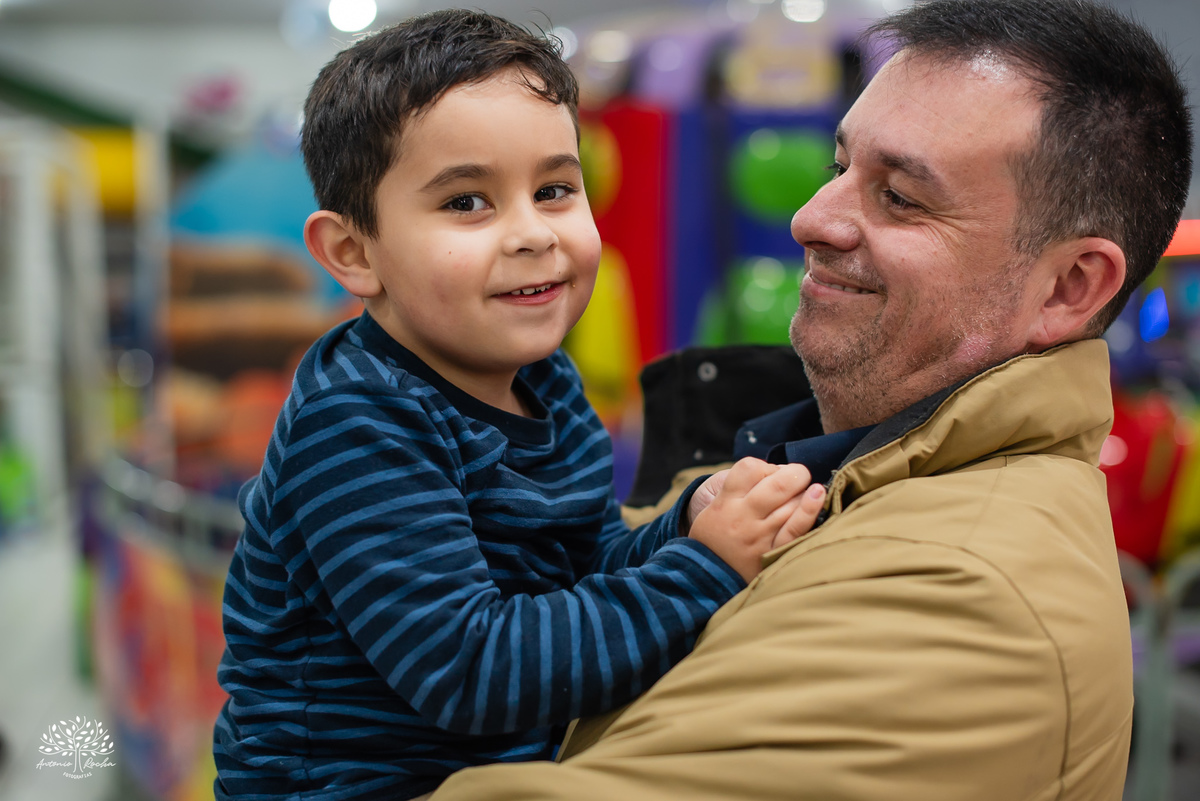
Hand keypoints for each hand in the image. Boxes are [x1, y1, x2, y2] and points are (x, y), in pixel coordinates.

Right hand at [688, 457, 825, 581]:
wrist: (705, 577)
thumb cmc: (715, 533)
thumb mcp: (713, 505)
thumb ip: (740, 485)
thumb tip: (780, 470)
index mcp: (725, 502)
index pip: (751, 468)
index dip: (766, 466)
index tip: (769, 475)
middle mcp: (743, 518)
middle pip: (778, 484)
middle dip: (795, 473)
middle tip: (798, 476)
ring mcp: (760, 537)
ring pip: (791, 503)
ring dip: (803, 492)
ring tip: (804, 492)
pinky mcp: (772, 554)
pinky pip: (796, 529)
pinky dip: (810, 510)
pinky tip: (818, 495)